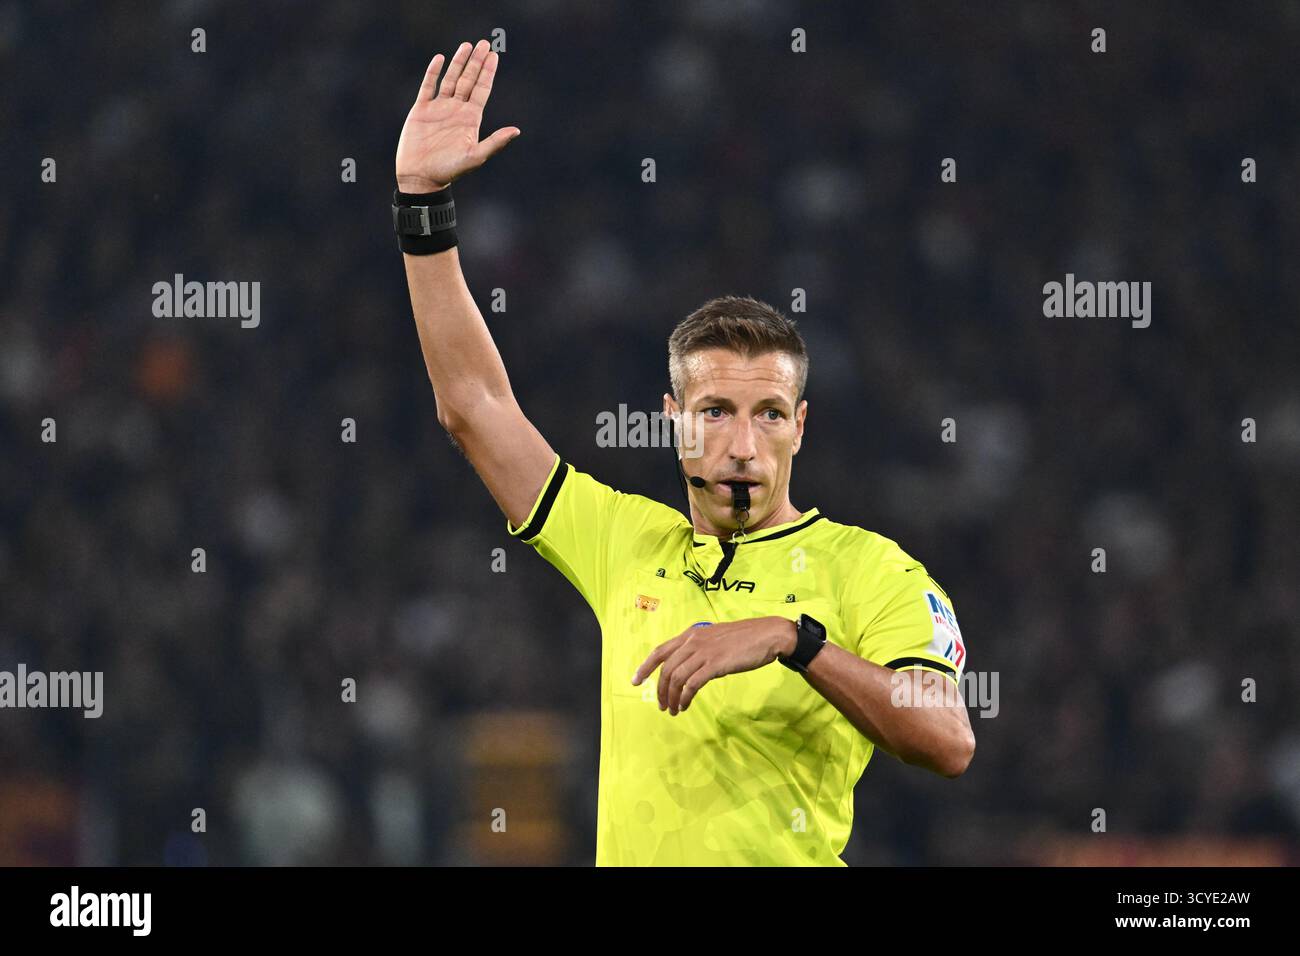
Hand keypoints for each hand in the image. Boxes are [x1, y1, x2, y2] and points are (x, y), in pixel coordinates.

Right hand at [395, 39, 519, 192]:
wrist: (421, 177)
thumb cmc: (450, 170)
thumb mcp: (475, 157)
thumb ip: (495, 142)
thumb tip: (517, 130)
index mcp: (471, 119)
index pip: (482, 89)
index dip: (488, 72)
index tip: (494, 55)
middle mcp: (457, 110)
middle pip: (469, 80)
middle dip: (476, 62)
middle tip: (484, 43)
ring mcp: (439, 108)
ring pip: (450, 79)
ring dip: (458, 62)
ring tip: (466, 45)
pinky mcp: (421, 110)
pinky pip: (428, 86)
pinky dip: (433, 72)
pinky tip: (440, 59)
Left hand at [631, 617, 796, 714]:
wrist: (768, 635)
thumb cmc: (745, 638)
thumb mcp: (716, 639)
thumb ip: (700, 650)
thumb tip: (691, 668)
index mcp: (691, 634)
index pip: (660, 650)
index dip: (645, 667)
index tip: (635, 681)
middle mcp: (693, 641)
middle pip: (666, 668)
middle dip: (659, 690)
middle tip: (661, 706)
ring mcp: (704, 652)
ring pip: (676, 678)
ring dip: (671, 697)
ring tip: (673, 710)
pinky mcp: (715, 664)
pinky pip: (691, 684)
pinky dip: (684, 697)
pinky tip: (685, 706)